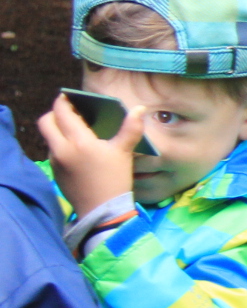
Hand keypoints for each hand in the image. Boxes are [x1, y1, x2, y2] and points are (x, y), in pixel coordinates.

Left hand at [37, 94, 142, 214]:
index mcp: (78, 141)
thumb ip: (131, 128)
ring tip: (74, 130)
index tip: (69, 96)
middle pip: (46, 122)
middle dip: (54, 113)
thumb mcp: (124, 152)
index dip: (64, 101)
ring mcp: (55, 162)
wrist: (102, 211)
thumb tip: (139, 108)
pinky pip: (53, 152)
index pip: (62, 113)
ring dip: (57, 130)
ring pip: (49, 138)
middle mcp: (61, 149)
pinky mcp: (55, 173)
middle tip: (68, 111)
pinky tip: (76, 151)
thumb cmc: (115, 179)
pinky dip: (60, 145)